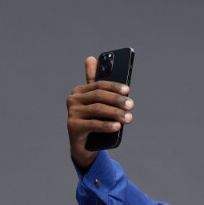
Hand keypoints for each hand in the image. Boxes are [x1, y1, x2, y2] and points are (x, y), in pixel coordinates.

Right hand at [66, 54, 134, 170]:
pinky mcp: (73, 127)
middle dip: (117, 100)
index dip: (114, 87)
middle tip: (131, 105)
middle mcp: (73, 99)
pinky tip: (117, 127)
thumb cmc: (92, 121)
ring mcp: (72, 113)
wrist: (83, 146)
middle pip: (99, 96)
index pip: (98, 85)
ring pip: (97, 109)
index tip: (128, 90)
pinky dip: (106, 125)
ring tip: (128, 118)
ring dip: (115, 113)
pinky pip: (93, 124)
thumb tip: (91, 58)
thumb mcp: (96, 103)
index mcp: (79, 91)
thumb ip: (95, 84)